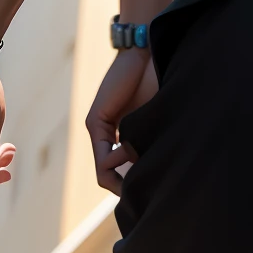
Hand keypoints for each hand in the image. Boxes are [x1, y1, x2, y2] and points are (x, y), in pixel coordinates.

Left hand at [86, 47, 157, 193]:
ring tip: (142, 179)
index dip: (134, 185)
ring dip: (122, 179)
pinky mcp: (95, 121)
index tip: (150, 192)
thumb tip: (149, 175)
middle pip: (109, 177)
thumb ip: (147, 146)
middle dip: (126, 189)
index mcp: (122, 138)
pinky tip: (132, 158)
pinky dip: (116, 162)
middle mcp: (106, 137)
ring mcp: (98, 130)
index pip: (121, 173)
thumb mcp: (154, 124)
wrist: (148, 55)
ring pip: (103, 171)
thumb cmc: (158, 84)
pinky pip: (102, 155)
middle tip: (145, 197)